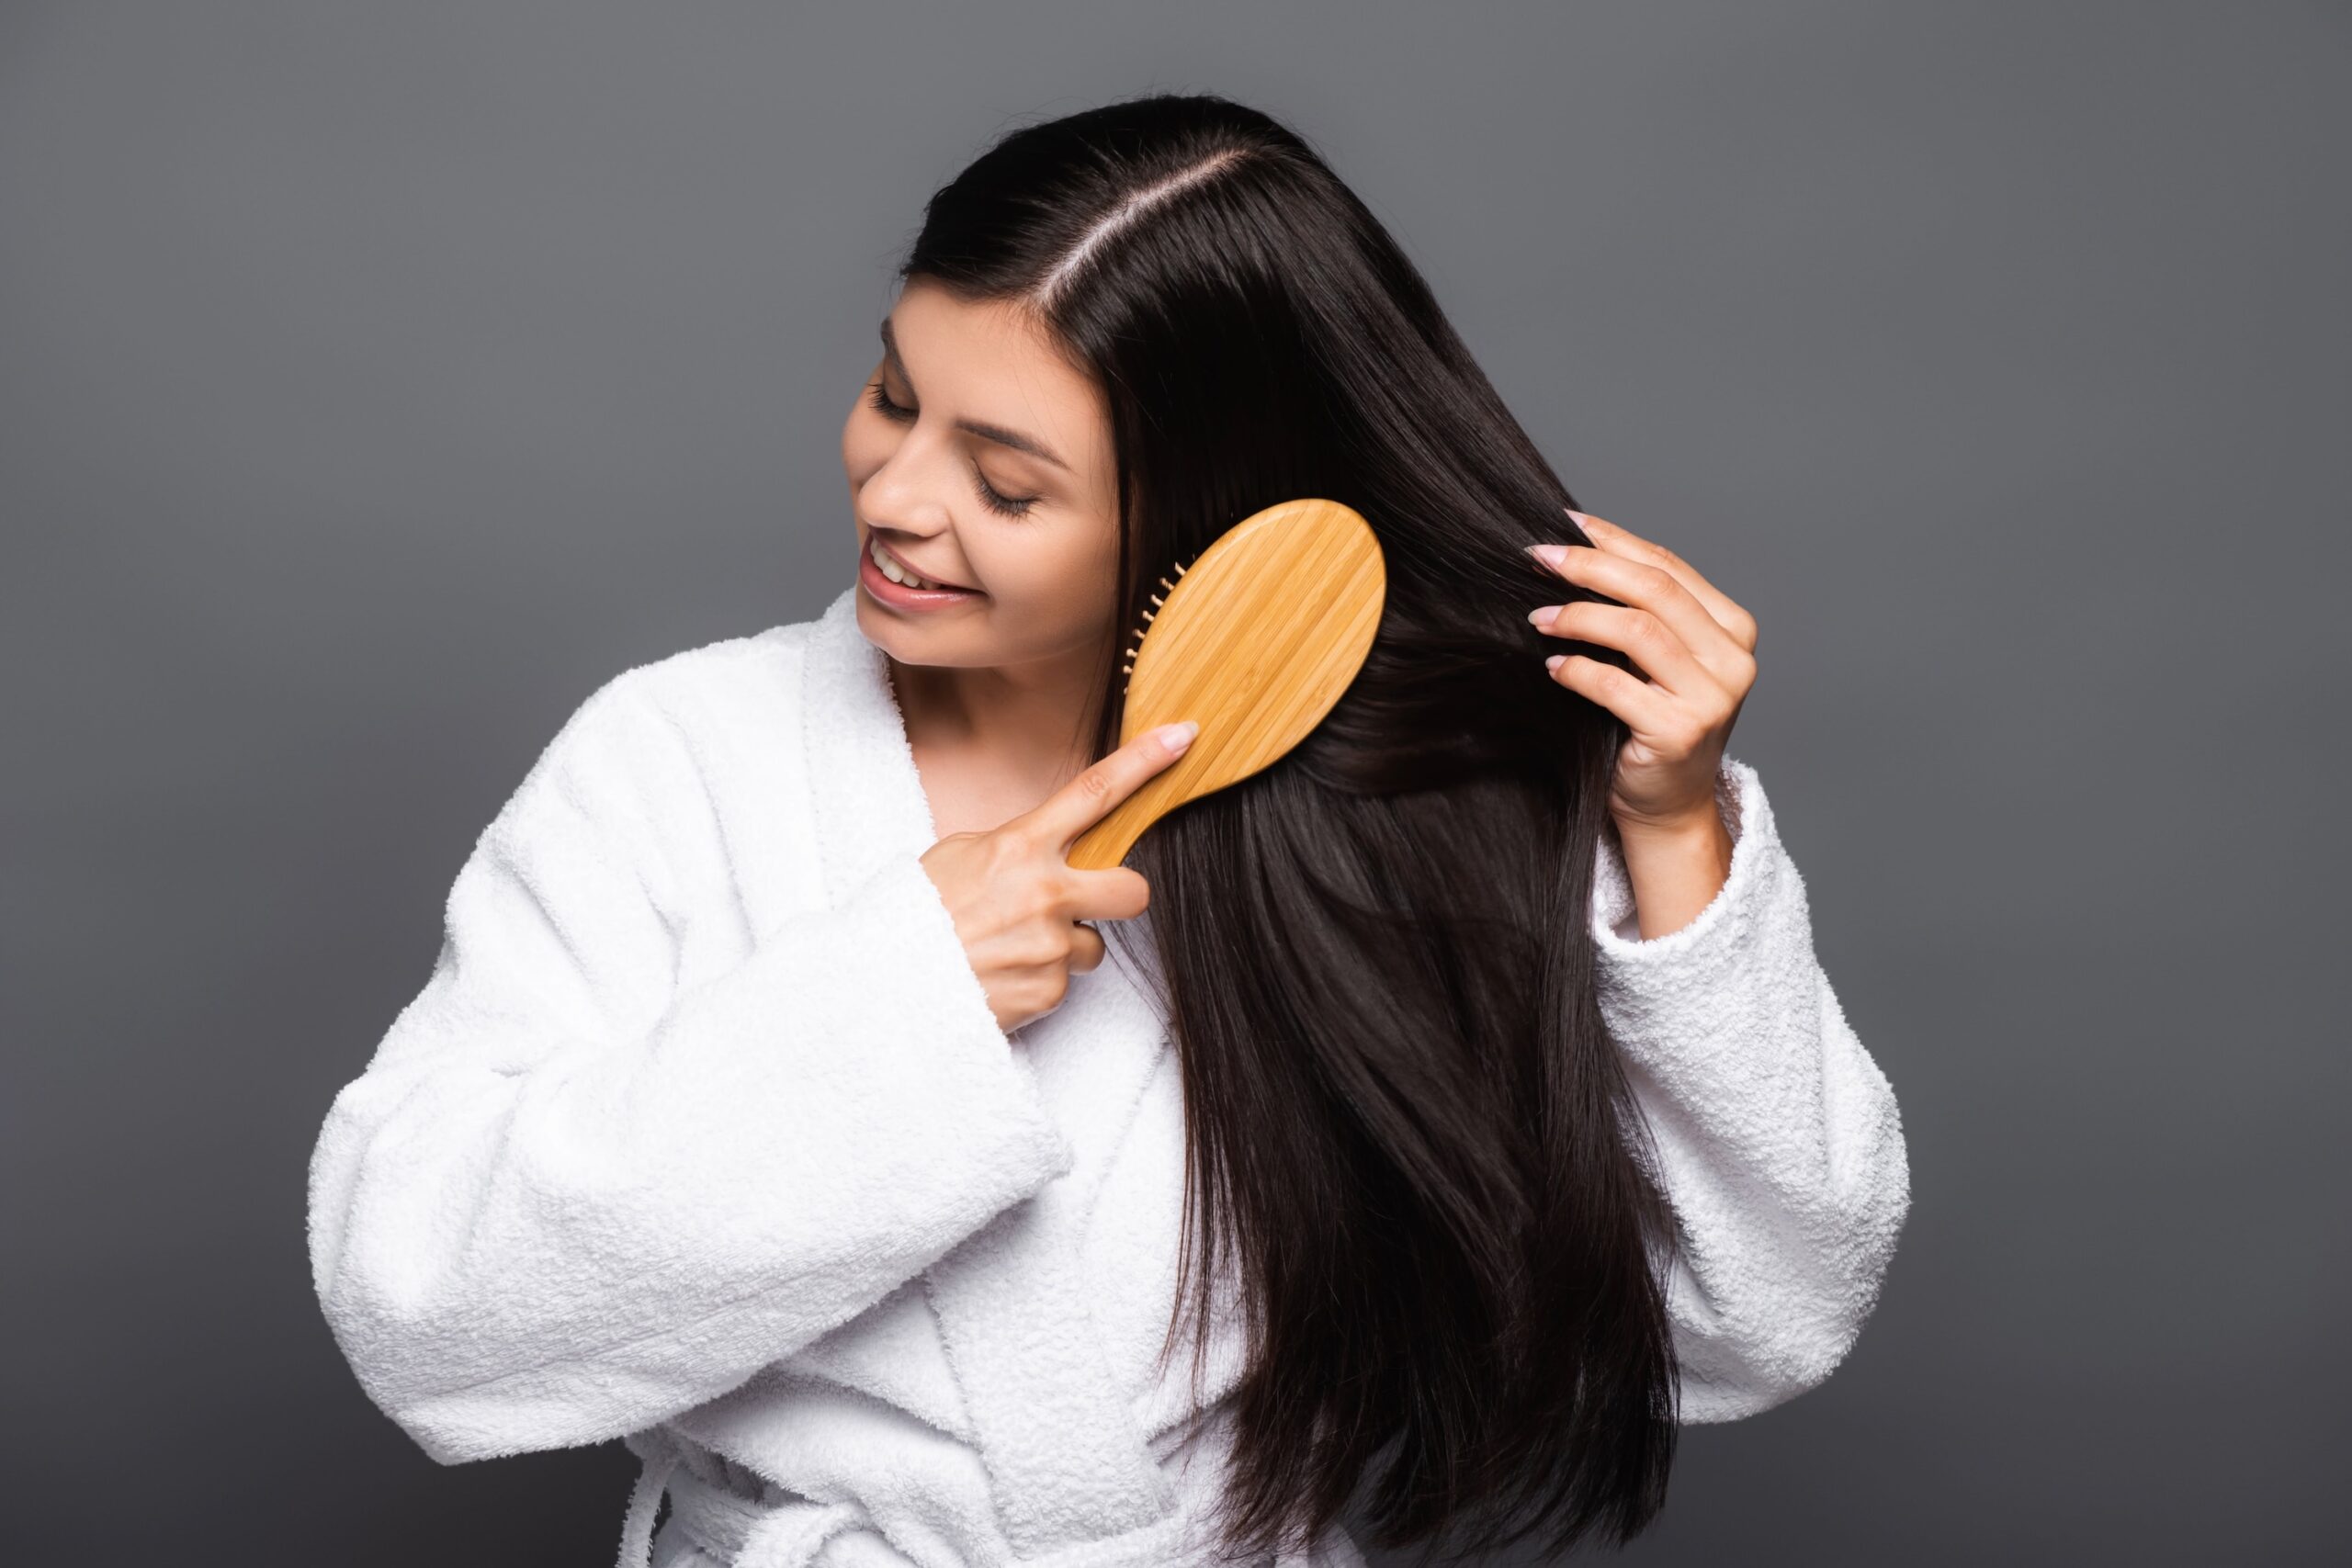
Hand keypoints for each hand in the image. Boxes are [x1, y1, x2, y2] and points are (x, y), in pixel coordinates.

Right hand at [919, 719, 1198, 1033]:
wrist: (881, 985)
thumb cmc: (914, 914)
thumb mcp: (958, 856)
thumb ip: (1015, 848)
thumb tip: (1052, 851)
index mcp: (1020, 846)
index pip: (1095, 793)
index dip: (1145, 761)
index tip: (1183, 736)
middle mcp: (1045, 894)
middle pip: (1133, 888)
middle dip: (1121, 895)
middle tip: (1089, 901)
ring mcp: (1050, 946)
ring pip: (1091, 946)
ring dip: (1060, 948)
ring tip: (1008, 950)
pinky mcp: (1047, 991)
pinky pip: (1062, 983)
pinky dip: (1036, 982)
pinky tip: (999, 977)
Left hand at [1525, 509, 1757, 836]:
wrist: (1667, 804)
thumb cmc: (1652, 724)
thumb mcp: (1655, 659)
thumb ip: (1637, 610)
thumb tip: (1573, 549)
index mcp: (1732, 626)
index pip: (1667, 566)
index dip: (1613, 540)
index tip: (1564, 523)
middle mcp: (1732, 658)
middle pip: (1654, 589)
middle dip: (1590, 566)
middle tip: (1538, 557)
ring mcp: (1712, 697)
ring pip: (1638, 630)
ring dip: (1578, 616)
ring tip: (1538, 618)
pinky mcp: (1680, 731)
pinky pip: (1616, 685)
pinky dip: (1577, 670)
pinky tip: (1552, 666)